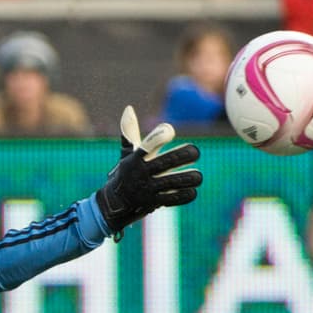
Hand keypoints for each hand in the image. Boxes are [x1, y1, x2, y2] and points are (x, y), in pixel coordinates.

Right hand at [94, 106, 201, 234]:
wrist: (115, 203)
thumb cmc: (126, 172)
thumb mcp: (126, 153)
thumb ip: (130, 132)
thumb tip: (129, 108)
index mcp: (136, 158)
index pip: (147, 145)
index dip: (159, 137)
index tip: (170, 130)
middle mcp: (141, 172)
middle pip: (167, 162)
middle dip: (184, 155)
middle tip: (195, 152)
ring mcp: (148, 188)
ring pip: (175, 181)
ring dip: (189, 178)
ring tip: (197, 176)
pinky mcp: (154, 202)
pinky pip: (175, 198)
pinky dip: (186, 194)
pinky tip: (192, 190)